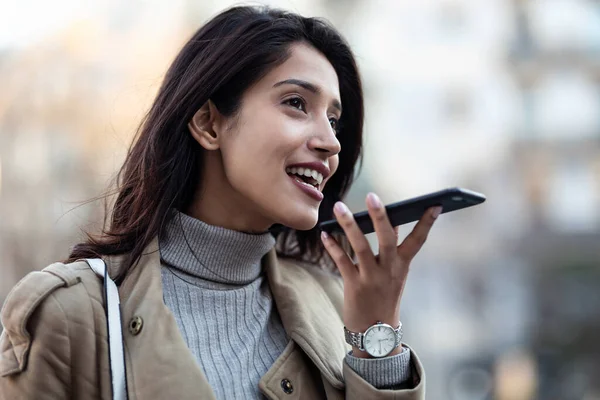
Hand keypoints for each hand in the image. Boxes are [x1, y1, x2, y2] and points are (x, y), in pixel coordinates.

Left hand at [320, 192, 440, 357]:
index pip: (418, 240)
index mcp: (403, 264)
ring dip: (349, 225)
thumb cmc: (384, 295)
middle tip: (371, 195)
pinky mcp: (354, 285)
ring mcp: (372, 277)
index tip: (436, 204)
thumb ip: (393, 247)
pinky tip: (325, 233)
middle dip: (380, 216)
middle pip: (387, 238)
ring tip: (339, 206)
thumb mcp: (395, 273)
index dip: (427, 222)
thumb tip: (389, 219)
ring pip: (360, 246)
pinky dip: (332, 246)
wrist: (375, 332)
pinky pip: (342, 261)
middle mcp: (389, 269)